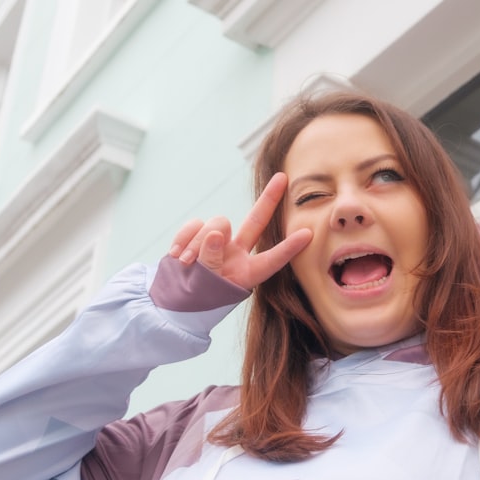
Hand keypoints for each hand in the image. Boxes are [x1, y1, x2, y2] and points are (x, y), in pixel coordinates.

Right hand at [168, 173, 311, 290]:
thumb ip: (210, 262)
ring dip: (198, 241)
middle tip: (282, 178)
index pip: (272, 259)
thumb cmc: (193, 300)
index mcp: (247, 273)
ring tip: (185, 262)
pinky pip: (195, 224)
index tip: (308, 235)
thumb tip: (215, 232)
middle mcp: (237, 254)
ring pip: (217, 223)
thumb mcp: (204, 288)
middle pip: (256, 221)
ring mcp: (218, 242)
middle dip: (269, 199)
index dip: (289, 248)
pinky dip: (184, 236)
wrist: (171, 301)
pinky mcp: (198, 235)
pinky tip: (175, 254)